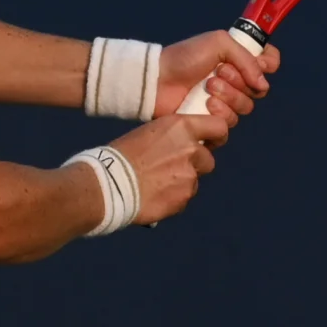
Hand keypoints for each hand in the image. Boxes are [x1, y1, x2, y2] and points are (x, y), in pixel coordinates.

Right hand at [112, 105, 231, 226]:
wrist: (108, 185)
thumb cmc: (120, 156)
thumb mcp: (149, 134)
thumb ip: (172, 139)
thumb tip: (181, 147)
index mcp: (181, 127)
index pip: (219, 128)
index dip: (216, 137)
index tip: (211, 143)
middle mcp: (190, 149)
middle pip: (208, 160)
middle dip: (195, 165)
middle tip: (172, 169)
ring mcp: (189, 176)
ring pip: (194, 181)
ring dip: (181, 183)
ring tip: (156, 185)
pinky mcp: (184, 198)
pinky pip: (184, 198)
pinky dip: (173, 198)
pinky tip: (153, 196)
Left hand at [159, 29, 279, 120]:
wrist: (159, 80)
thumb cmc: (186, 57)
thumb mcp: (218, 43)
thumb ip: (246, 58)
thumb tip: (263, 84)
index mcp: (238, 58)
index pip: (270, 62)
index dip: (268, 64)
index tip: (260, 64)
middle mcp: (236, 80)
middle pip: (260, 88)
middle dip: (240, 80)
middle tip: (219, 73)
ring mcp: (226, 101)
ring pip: (246, 106)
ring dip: (229, 95)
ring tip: (208, 87)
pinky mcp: (214, 120)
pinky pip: (231, 122)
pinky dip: (220, 112)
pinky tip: (206, 104)